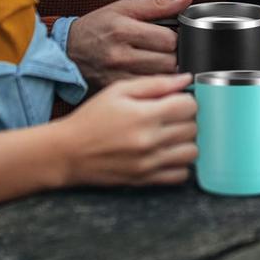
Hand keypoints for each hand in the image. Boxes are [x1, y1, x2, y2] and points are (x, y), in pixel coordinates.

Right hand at [53, 74, 197, 186]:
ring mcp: (148, 164)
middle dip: (187, 118)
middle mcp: (149, 142)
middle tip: (173, 115)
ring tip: (173, 133)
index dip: (186, 99)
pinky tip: (168, 152)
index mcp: (144, 116)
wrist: (67, 152)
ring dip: (187, 141)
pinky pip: (180, 175)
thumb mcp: (119, 90)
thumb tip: (185, 79)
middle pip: (193, 128)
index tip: (176, 99)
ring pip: (192, 152)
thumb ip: (156, 83)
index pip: (189, 106)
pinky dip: (180, 163)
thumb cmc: (91, 118)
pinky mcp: (145, 180)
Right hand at [67, 0, 192, 89]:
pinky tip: (152, 74)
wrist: (68, 49)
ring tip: (163, 61)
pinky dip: (155, 84)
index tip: (174, 36)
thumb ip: (158, 5)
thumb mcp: (125, 7)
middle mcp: (119, 54)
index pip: (168, 39)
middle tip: (170, 50)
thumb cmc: (98, 25)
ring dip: (168, 71)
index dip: (177, 37)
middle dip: (175, 55)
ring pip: (160, 79)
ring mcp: (117, 75)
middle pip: (168, 61)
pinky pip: (146, 90)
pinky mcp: (115, 89)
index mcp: (123, 30)